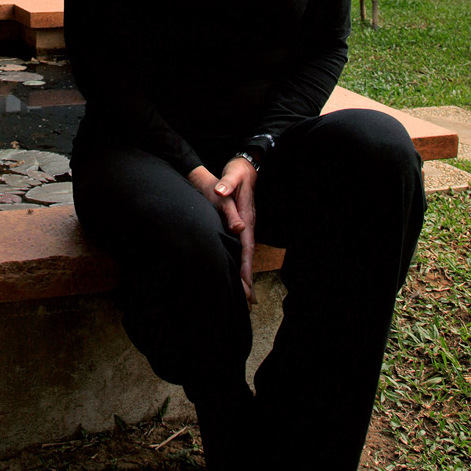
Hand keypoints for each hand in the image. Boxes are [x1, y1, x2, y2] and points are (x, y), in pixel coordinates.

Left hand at [187, 158, 256, 300]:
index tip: (245, 284)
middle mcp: (248, 224)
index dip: (245, 265)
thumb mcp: (231, 178)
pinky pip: (240, 248)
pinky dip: (239, 263)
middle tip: (247, 302)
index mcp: (246, 217)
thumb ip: (226, 186)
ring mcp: (245, 226)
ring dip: (244, 273)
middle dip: (247, 277)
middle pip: (248, 255)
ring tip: (244, 296)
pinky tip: (235, 272)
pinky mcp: (239, 226)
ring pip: (244, 254)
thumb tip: (222, 193)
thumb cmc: (235, 174)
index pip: (246, 245)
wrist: (243, 168)